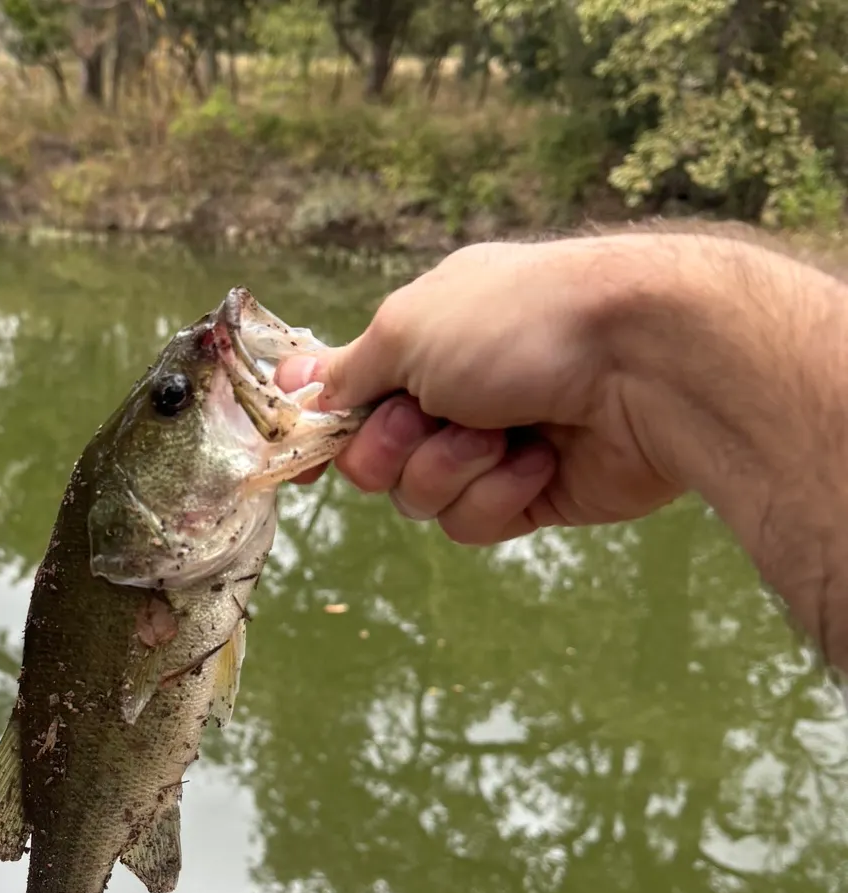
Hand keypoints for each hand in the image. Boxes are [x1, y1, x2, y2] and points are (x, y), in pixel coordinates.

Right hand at [277, 238, 699, 544]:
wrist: (644, 365)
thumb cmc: (523, 325)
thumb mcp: (408, 329)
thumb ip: (345, 371)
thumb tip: (293, 384)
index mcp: (426, 338)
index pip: (351, 396)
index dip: (325, 430)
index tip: (303, 459)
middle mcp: (454, 392)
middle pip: (372, 460)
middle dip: (390, 449)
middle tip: (428, 418)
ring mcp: (490, 447)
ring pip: (418, 499)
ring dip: (449, 470)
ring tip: (500, 435)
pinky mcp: (528, 497)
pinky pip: (471, 522)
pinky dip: (497, 493)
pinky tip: (540, 460)